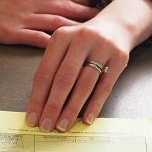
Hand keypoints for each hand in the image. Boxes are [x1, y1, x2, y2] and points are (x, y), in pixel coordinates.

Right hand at [0, 0, 97, 46]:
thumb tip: (38, 3)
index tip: (95, 3)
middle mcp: (26, 1)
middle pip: (64, 6)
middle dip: (87, 12)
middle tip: (106, 19)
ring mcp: (19, 17)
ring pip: (56, 21)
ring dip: (78, 28)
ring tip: (95, 35)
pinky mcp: (9, 32)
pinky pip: (36, 38)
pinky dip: (53, 43)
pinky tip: (67, 50)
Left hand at [26, 0, 151, 131]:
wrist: (116, 25)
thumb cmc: (82, 42)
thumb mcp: (64, 46)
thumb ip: (52, 69)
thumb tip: (39, 105)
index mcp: (61, 37)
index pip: (45, 72)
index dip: (37, 98)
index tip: (32, 118)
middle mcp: (81, 40)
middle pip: (64, 79)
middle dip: (53, 106)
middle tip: (46, 126)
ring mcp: (102, 48)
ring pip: (84, 84)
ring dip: (72, 109)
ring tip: (63, 126)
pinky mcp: (119, 58)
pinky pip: (104, 87)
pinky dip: (94, 105)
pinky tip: (86, 119)